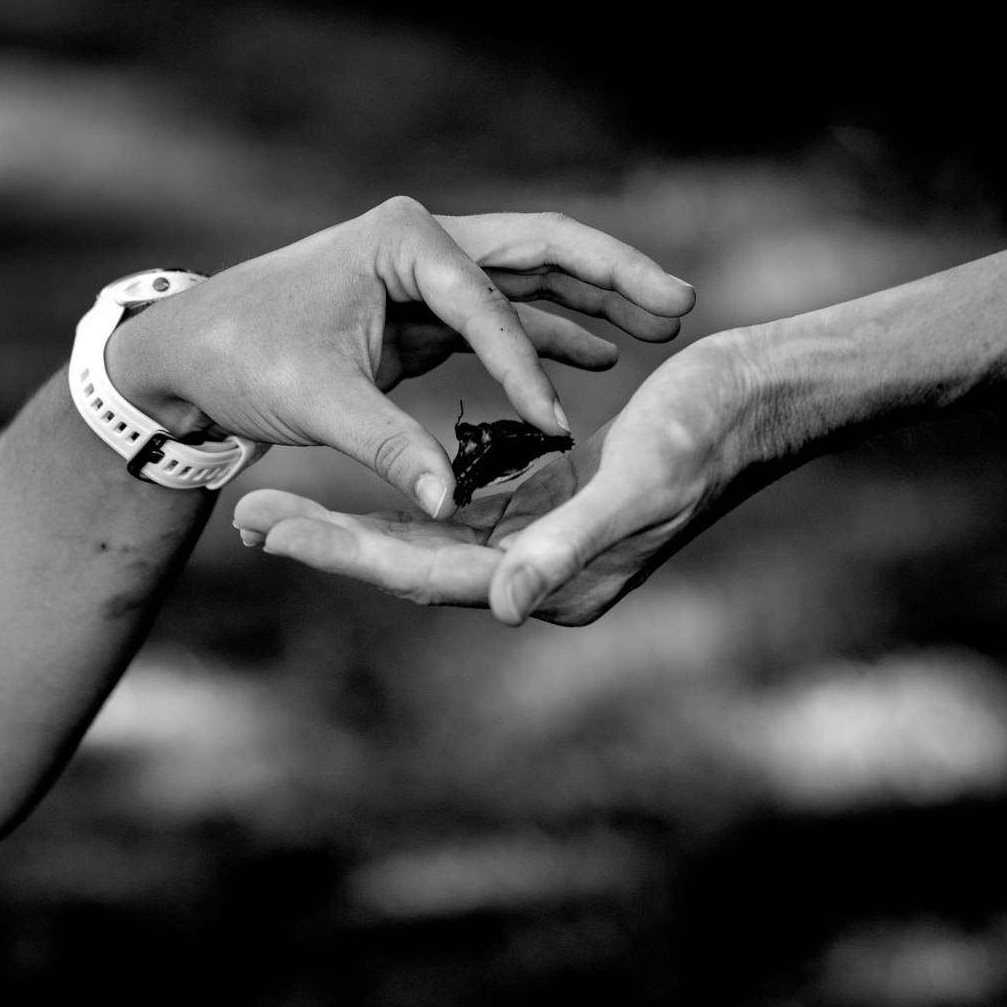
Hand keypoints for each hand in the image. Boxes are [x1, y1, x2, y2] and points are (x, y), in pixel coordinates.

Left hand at [112, 196, 695, 515]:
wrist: (186, 343)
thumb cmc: (240, 357)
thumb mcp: (315, 402)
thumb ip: (389, 446)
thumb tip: (443, 506)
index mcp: (403, 241)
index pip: (486, 302)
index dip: (528, 364)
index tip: (562, 420)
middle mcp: (424, 240)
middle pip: (539, 249)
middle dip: (610, 274)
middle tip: (680, 301)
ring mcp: (430, 269)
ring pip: (532, 275)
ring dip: (594, 298)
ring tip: (667, 317)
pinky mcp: (428, 303)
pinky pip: (507, 310)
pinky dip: (549, 331)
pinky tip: (603, 348)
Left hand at [232, 334, 785, 623]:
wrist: (761, 401)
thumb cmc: (709, 433)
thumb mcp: (639, 484)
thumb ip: (569, 544)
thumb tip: (501, 605)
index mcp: (555, 581)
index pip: (424, 572)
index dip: (344, 551)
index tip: (268, 530)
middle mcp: (541, 573)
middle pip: (410, 562)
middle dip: (328, 541)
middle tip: (245, 518)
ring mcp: (543, 541)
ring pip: (425, 535)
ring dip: (356, 520)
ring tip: (278, 502)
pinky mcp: (548, 502)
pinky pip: (458, 507)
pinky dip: (408, 492)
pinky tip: (364, 475)